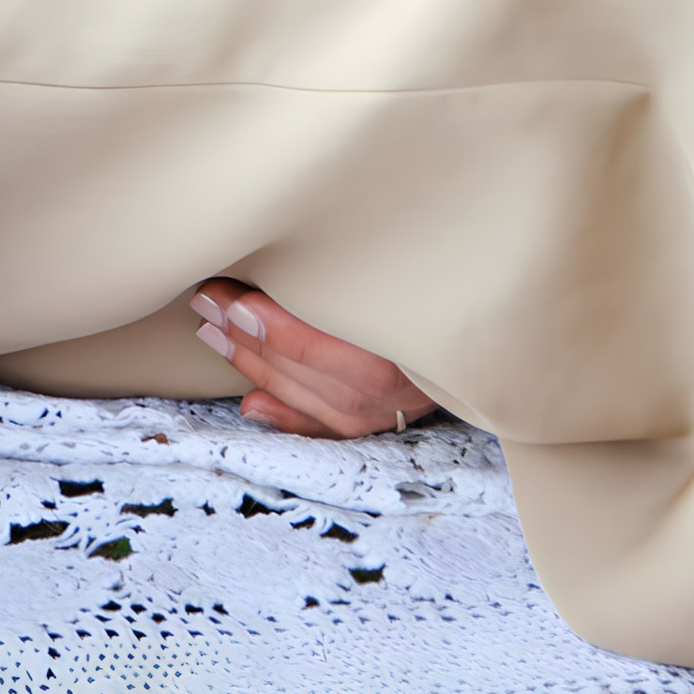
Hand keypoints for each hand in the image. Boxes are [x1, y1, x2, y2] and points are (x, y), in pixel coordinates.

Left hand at [189, 280, 438, 438]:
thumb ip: (346, 264)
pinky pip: (330, 430)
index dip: (266, 320)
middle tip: (205, 302)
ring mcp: (392, 410)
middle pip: (307, 367)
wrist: (487, 331)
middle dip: (248, 336)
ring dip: (255, 368)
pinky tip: (251, 406)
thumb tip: (285, 263)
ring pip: (311, 398)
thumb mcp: (408, 265)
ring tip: (214, 335)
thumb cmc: (442, 286)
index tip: (225, 293)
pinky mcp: (387, 424)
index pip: (319, 340)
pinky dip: (289, 418)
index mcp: (407, 340)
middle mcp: (398, 385)